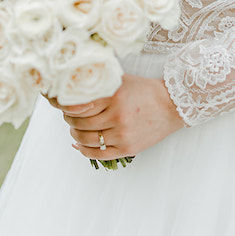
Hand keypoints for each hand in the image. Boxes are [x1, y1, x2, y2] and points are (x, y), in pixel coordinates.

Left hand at [47, 73, 184, 160]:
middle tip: (67, 117)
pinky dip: (84, 151)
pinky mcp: (127, 148)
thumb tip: (73, 92)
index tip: (64, 105)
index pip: (79, 104)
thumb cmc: (145, 91)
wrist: (171, 105)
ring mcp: (122, 134)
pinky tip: (79, 145)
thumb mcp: (122, 81)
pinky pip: (98, 154)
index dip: (67, 106)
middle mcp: (117, 115)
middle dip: (69, 120)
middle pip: (80, 123)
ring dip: (75, 135)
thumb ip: (100, 85)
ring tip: (74, 129)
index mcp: (114, 96)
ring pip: (86, 139)